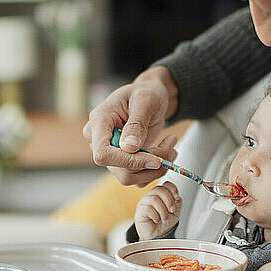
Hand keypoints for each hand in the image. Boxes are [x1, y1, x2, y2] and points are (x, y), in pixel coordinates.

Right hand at [83, 66, 178, 185]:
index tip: (156, 159)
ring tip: (171, 147)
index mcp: (99, 122)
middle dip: (150, 163)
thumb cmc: (146, 92)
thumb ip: (137, 123)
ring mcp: (110, 153)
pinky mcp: (122, 161)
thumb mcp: (145, 100)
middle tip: (171, 145)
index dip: (129, 161)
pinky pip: (137, 178)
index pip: (103, 154)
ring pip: (130, 177)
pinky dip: (155, 170)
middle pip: (120, 169)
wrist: (151, 97)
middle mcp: (99, 140)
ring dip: (156, 168)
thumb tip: (129, 148)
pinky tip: (165, 151)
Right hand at [135, 181, 181, 239]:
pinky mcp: (140, 211)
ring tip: (165, 219)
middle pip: (159, 189)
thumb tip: (177, 197)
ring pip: (154, 199)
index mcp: (160, 195)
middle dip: (169, 200)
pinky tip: (157, 220)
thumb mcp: (175, 213)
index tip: (176, 196)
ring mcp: (144, 203)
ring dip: (163, 210)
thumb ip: (177, 204)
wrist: (157, 236)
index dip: (172, 188)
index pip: (165, 185)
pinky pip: (148, 209)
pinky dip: (156, 215)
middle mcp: (151, 196)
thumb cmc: (164, 223)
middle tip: (172, 210)